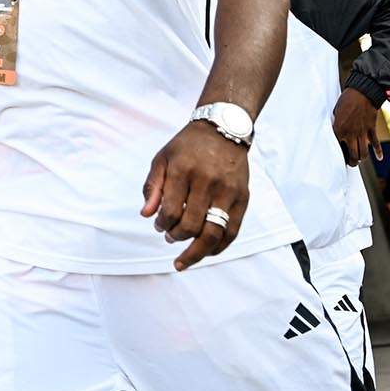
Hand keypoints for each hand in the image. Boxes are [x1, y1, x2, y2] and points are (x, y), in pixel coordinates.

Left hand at [140, 119, 250, 270]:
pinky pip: (232, 231)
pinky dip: (219, 247)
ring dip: (196, 252)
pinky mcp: (243, 198)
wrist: (223, 130)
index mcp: (183, 170)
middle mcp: (207, 182)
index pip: (171, 210)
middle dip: (176, 238)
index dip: (162, 224)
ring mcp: (228, 191)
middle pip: (191, 225)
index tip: (158, 225)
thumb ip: (153, 186)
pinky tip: (207, 252)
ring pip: (213, 233)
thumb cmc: (188, 146)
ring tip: (184, 260)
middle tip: (169, 238)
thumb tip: (146, 215)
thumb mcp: (163, 158)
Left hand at [331, 90, 381, 166]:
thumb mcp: (335, 111)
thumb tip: (336, 129)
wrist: (363, 92)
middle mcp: (351, 134)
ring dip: (362, 158)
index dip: (338, 154)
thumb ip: (336, 123)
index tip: (337, 156)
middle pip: (353, 155)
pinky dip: (378, 151)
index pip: (337, 148)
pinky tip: (379, 157)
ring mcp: (362, 133)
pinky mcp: (371, 129)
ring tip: (359, 160)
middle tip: (350, 163)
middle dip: (352, 162)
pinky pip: (375, 143)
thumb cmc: (346, 100)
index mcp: (339, 130)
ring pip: (364, 152)